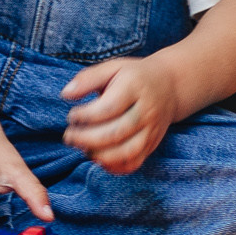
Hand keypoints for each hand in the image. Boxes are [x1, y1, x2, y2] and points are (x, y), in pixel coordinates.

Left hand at [63, 54, 177, 173]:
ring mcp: (152, 131)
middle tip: (69, 136)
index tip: (71, 116)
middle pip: (116, 133)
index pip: (108, 108)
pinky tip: (97, 159)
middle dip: (87, 139)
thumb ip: (87, 78)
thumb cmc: (133, 76)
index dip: (85, 116)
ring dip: (99, 155)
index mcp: (135, 89)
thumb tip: (66, 94)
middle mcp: (147, 111)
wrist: (169, 86)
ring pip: (126, 152)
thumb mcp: (111, 67)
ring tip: (81, 148)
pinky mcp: (152, 145)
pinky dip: (114, 167)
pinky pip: (134, 163)